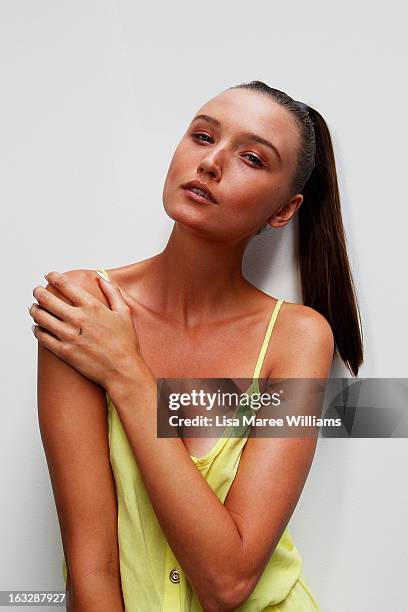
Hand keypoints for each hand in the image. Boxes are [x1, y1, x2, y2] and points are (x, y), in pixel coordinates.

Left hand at [29, 271, 151, 390]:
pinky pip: (42, 337)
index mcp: (92, 307)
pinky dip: (36, 330)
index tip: (49, 275)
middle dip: (39, 292)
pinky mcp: (63, 351)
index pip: (65, 285)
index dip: (54, 277)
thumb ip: (113, 293)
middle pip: (47, 299)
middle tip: (37, 290)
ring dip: (34, 310)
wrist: (122, 370)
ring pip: (41, 317)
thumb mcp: (124, 313)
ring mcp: (68, 335)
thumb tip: (102, 278)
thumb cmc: (125, 343)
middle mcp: (77, 319)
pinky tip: (37, 327)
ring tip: (34, 308)